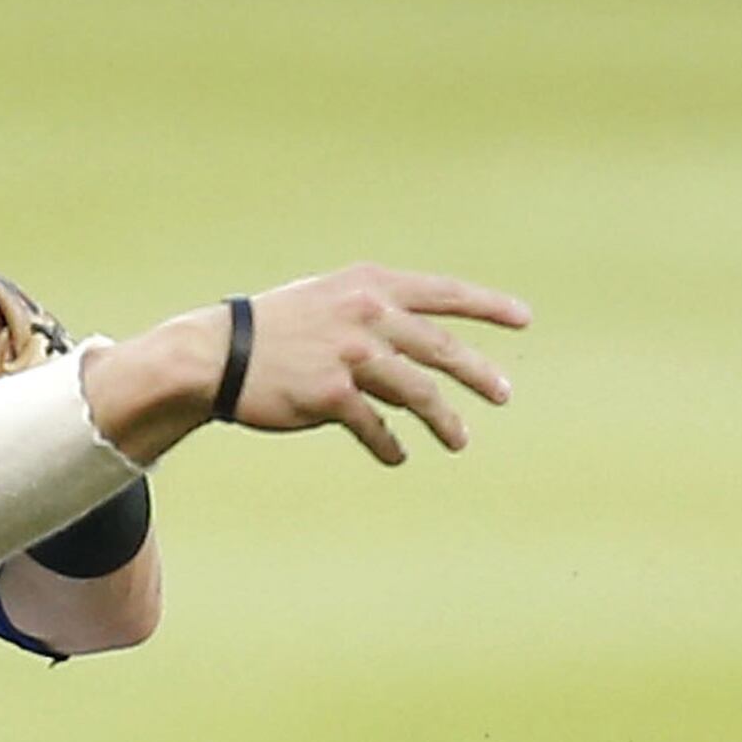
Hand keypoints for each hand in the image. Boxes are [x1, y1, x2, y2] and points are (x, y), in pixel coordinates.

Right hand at [220, 266, 526, 461]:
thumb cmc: (276, 329)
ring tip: (459, 441)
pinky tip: (399, 455)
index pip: (444, 292)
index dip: (487, 305)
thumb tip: (424, 353)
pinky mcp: (331, 394)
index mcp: (369, 286)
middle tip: (503, 395)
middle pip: (441, 348)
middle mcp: (366, 314)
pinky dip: (390, 444)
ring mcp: (350, 355)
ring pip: (418, 393)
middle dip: (478, 374)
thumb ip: (377, 313)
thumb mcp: (329, 299)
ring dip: (444, 420)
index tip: (524, 319)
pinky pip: (376, 426)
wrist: (217, 355)